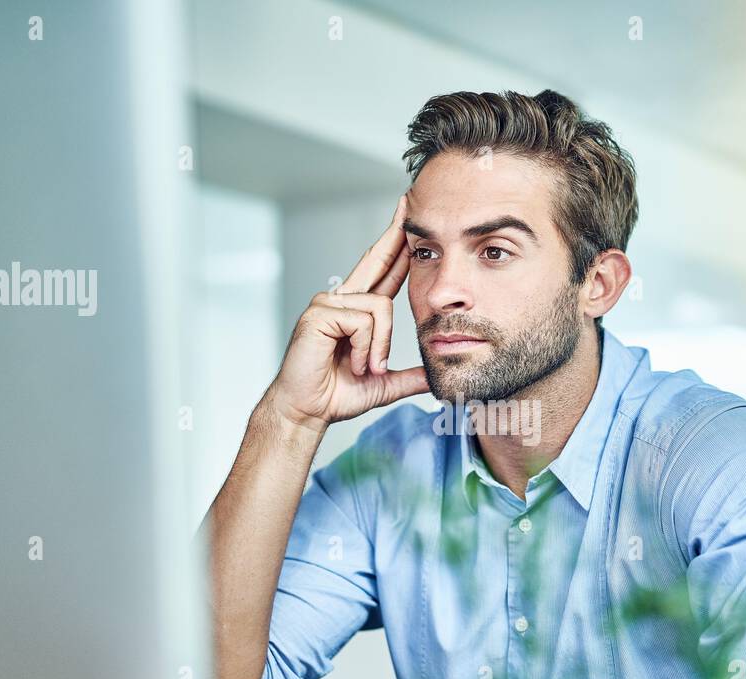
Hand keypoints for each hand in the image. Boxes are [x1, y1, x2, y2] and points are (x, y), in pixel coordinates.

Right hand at [263, 195, 428, 433]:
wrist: (308, 411)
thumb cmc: (337, 394)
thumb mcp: (384, 383)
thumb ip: (410, 375)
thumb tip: (437, 374)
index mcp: (357, 310)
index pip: (384, 269)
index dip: (397, 244)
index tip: (408, 217)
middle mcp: (342, 299)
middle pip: (377, 259)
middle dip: (395, 233)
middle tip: (408, 202)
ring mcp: (329, 303)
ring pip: (381, 307)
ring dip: (379, 346)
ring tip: (367, 367)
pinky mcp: (320, 314)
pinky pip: (363, 322)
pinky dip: (364, 348)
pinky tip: (353, 363)